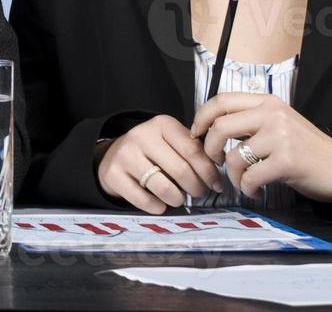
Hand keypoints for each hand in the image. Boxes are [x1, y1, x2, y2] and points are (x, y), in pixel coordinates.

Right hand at [96, 114, 222, 213]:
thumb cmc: (152, 151)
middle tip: (199, 192)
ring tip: (179, 198)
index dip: (209, 171)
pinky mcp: (113, 175)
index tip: (216, 184)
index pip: (193, 150)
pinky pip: (144, 200)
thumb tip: (218, 172)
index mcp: (162, 124)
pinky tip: (160, 203)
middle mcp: (142, 136)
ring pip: (164, 187)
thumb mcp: (171, 141)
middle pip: (181, 170)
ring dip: (178, 199)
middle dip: (197, 188)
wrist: (113, 155)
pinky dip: (157, 207)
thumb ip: (193, 150)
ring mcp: (125, 155)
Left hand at [191, 93, 331, 201]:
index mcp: (267, 102)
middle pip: (220, 127)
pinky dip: (247, 188)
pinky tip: (255, 191)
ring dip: (232, 175)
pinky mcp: (286, 161)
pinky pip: (250, 176)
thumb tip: (211, 130)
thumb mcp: (277, 125)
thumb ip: (249, 122)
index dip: (201, 117)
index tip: (196, 134)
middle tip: (217, 162)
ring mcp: (280, 136)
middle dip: (209, 149)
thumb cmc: (305, 150)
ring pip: (233, 156)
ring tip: (243, 182)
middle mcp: (272, 114)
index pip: (221, 100)